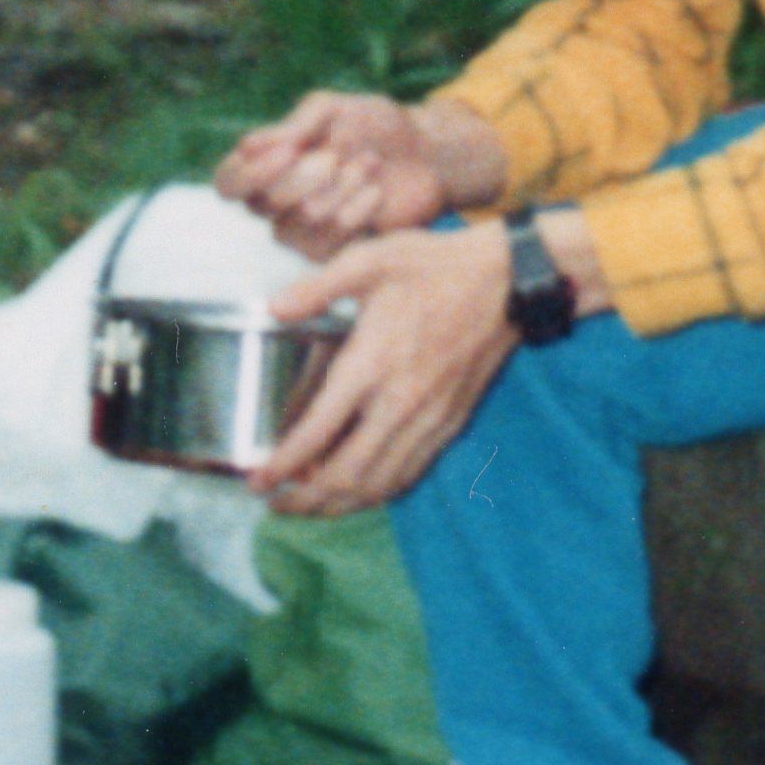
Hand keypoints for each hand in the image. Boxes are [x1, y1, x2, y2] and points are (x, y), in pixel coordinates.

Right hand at [213, 89, 498, 257]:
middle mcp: (277, 202)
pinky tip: (375, 190)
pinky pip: (330, 241)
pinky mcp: (335, 251)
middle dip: (308, 175)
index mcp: (268, 164)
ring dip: (339, 188)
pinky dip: (357, 209)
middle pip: (265, 203)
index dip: (249, 173)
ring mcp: (304, 230)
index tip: (289, 150)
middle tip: (338, 154)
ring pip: (300, 222)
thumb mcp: (334, 110)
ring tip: (367, 165)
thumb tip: (246, 146)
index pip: (228, 183)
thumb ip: (293, 126)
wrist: (426, 155)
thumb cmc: (376, 125)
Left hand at [253, 225, 515, 517]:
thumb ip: (317, 287)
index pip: (317, 432)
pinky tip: (357, 490)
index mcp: (371, 365)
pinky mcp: (450, 424)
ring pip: (378, 484)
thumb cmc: (436, 266)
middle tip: (275, 504)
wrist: (507, 281)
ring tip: (307, 505)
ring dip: (339, 504)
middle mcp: (399, 403)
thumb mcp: (370, 259)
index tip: (257, 482)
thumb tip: (273, 309)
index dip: (283, 465)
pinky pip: (408, 473)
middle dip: (304, 500)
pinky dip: (377, 491)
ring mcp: (428, 419)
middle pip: (345, 475)